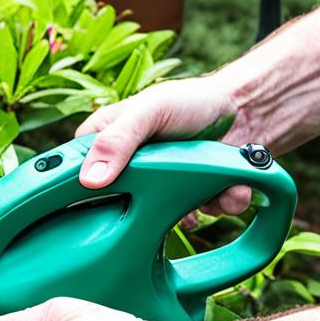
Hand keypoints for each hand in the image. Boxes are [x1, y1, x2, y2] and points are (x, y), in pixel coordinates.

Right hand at [76, 76, 260, 215]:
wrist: (245, 109)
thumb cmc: (190, 101)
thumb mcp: (150, 111)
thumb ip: (118, 140)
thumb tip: (89, 181)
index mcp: (101, 144)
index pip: (74, 178)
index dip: (86, 195)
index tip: (109, 204)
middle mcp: (123, 169)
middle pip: (116, 209)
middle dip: (150, 207)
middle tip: (170, 192)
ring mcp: (153, 186)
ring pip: (158, 219)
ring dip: (191, 209)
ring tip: (209, 189)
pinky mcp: (183, 199)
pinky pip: (193, 219)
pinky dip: (214, 205)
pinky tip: (224, 190)